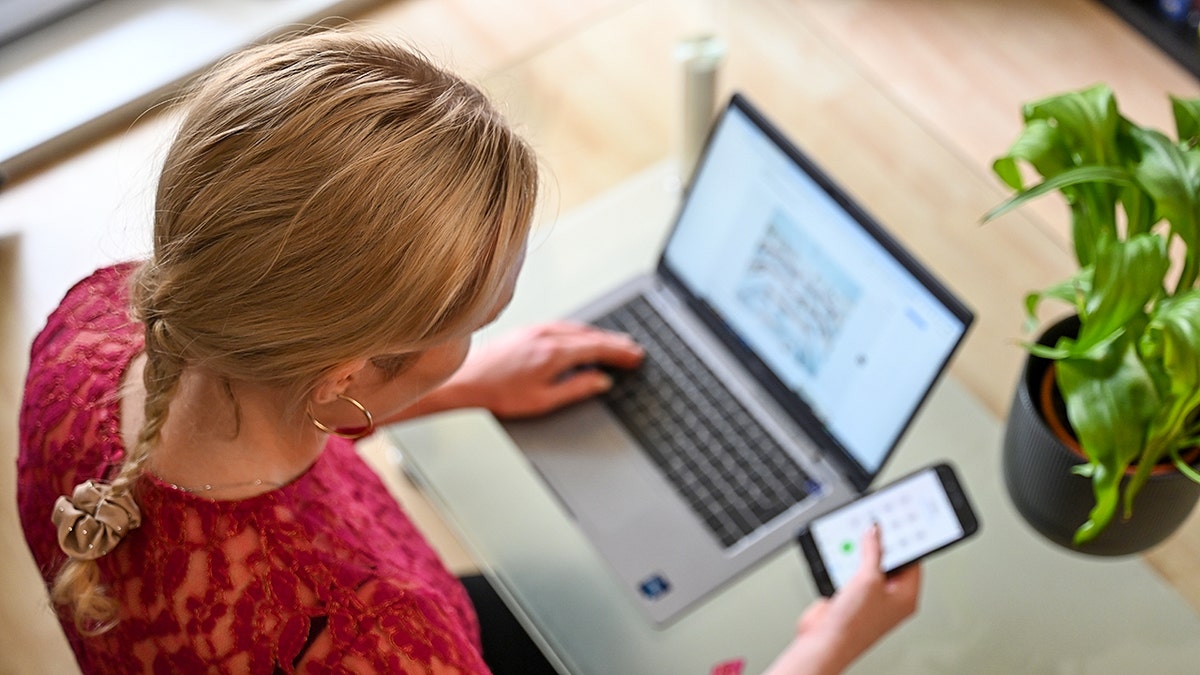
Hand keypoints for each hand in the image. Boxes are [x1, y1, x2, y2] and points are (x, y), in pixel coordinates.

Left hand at [425, 321, 643, 418]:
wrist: (464, 381)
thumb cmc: (497, 394)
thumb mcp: (543, 400)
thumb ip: (576, 389)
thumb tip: (600, 382)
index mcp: (554, 353)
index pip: (597, 348)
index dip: (620, 352)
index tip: (635, 355)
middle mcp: (546, 335)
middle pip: (590, 335)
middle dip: (614, 342)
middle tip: (633, 349)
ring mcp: (535, 330)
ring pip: (577, 328)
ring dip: (598, 335)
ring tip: (614, 343)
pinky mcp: (526, 330)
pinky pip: (562, 326)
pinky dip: (580, 332)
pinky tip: (582, 338)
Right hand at [766, 525, 920, 674]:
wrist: (824, 642)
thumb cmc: (853, 624)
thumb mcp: (868, 579)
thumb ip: (873, 551)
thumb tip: (875, 532)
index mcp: (906, 596)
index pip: (913, 561)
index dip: (906, 541)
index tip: (898, 524)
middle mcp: (890, 599)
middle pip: (890, 563)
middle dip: (880, 546)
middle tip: (875, 527)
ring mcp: (870, 599)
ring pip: (868, 567)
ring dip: (860, 555)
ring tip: (856, 539)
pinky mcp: (851, 599)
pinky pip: (851, 575)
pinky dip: (846, 564)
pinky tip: (841, 556)